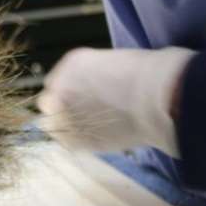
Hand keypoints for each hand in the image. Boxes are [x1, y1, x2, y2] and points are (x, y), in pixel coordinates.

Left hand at [36, 47, 194, 156]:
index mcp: (72, 63)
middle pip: (48, 102)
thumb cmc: (149, 76)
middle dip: (62, 109)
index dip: (70, 93)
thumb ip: (95, 76)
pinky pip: (66, 143)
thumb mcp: (115, 62)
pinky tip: (95, 138)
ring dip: (66, 127)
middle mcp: (61, 87)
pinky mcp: (74, 137)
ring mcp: (64, 112)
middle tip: (83, 116)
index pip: (57, 81)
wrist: (157, 98)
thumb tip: (96, 88)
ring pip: (51, 124)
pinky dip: (77, 143)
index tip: (83, 100)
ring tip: (90, 129)